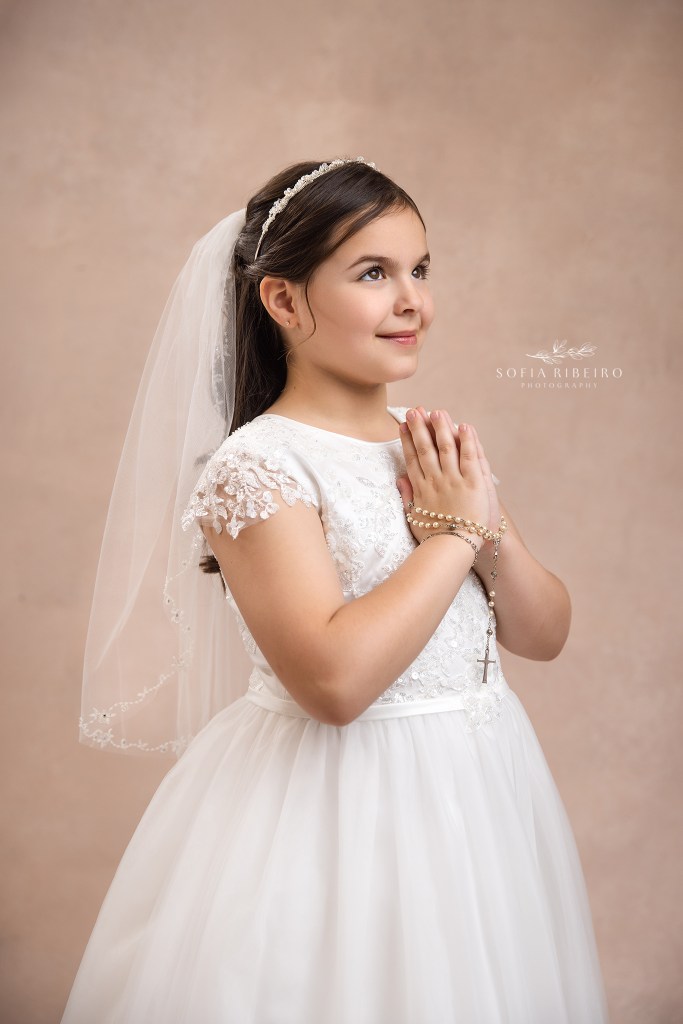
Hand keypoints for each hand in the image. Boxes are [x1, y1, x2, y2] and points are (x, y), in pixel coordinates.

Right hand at [396, 406, 492, 545]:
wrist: (453, 550)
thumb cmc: (434, 539)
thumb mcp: (414, 519)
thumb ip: (407, 497)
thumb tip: (399, 479)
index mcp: (422, 489)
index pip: (413, 459)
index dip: (407, 440)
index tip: (403, 425)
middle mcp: (436, 481)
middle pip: (426, 449)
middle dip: (420, 428)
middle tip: (415, 410)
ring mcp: (454, 481)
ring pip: (446, 448)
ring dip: (441, 428)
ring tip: (437, 411)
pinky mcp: (473, 483)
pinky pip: (470, 457)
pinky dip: (468, 441)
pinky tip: (464, 426)